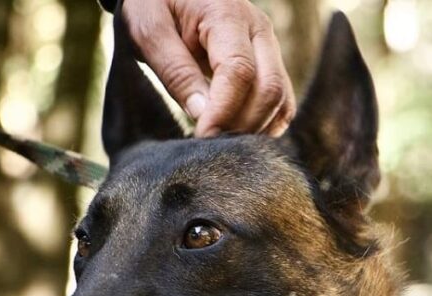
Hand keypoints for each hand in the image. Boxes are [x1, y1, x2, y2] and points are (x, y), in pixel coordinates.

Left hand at [123, 0, 295, 136]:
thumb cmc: (153, 4)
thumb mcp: (149, 32)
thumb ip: (176, 71)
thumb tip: (203, 114)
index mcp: (227, 14)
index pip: (240, 72)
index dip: (224, 110)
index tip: (203, 136)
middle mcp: (259, 29)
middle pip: (270, 88)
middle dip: (243, 124)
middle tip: (212, 146)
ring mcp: (269, 46)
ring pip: (281, 99)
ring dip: (256, 128)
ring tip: (222, 142)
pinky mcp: (270, 62)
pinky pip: (282, 102)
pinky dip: (266, 124)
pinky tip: (238, 134)